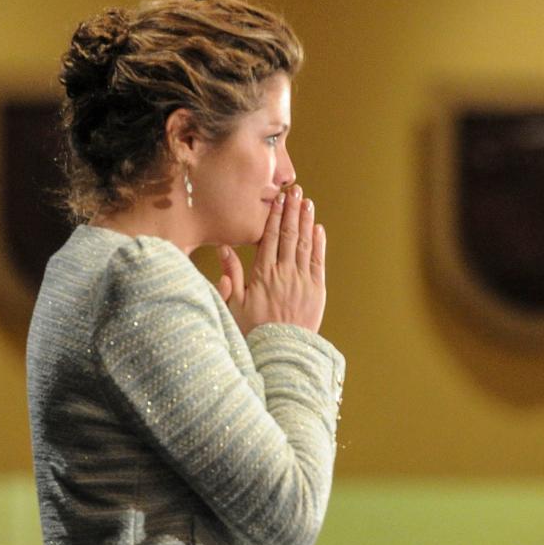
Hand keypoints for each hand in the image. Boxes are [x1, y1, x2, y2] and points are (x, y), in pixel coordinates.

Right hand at [216, 185, 326, 334]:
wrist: (280, 353)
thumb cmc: (253, 331)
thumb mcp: (234, 304)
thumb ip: (230, 275)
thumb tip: (224, 249)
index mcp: (262, 275)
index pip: (269, 238)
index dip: (274, 216)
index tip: (278, 199)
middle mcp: (284, 273)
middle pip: (289, 235)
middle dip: (291, 211)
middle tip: (295, 191)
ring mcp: (302, 281)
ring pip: (304, 244)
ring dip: (306, 221)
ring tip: (307, 203)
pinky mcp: (316, 290)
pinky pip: (317, 261)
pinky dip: (319, 243)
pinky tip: (318, 228)